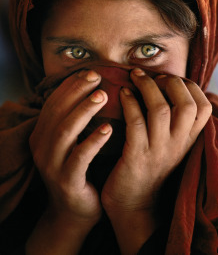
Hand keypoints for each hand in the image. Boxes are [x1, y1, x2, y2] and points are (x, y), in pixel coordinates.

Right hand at [27, 70, 111, 253]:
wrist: (73, 212)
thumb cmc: (79, 170)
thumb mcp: (72, 143)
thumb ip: (77, 119)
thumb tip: (96, 89)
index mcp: (42, 134)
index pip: (54, 102)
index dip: (71, 85)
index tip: (91, 72)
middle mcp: (42, 147)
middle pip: (57, 112)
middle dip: (77, 92)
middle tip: (97, 77)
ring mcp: (52, 165)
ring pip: (65, 131)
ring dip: (84, 111)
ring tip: (103, 96)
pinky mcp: (67, 181)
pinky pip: (80, 157)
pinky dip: (93, 141)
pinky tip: (109, 128)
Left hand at [101, 68, 211, 253]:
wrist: (133, 207)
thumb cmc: (150, 168)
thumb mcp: (172, 146)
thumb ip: (177, 124)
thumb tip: (171, 89)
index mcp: (188, 141)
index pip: (203, 107)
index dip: (189, 86)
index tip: (169, 79)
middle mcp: (178, 145)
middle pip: (186, 105)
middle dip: (170, 82)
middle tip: (151, 76)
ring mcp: (158, 151)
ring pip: (161, 110)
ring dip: (147, 87)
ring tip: (134, 76)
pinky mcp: (136, 157)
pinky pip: (135, 122)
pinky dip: (129, 103)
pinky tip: (122, 93)